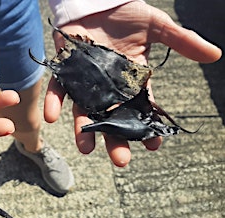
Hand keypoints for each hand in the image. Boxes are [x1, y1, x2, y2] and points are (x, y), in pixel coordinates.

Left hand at [44, 1, 221, 166]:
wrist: (96, 0)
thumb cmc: (126, 13)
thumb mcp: (157, 26)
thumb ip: (182, 41)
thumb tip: (215, 55)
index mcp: (131, 79)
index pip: (140, 107)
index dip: (145, 126)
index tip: (152, 146)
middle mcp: (107, 85)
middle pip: (111, 116)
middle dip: (115, 138)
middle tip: (120, 159)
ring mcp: (85, 79)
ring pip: (84, 109)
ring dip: (83, 129)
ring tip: (86, 148)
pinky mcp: (66, 69)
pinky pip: (58, 89)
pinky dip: (54, 103)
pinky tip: (52, 117)